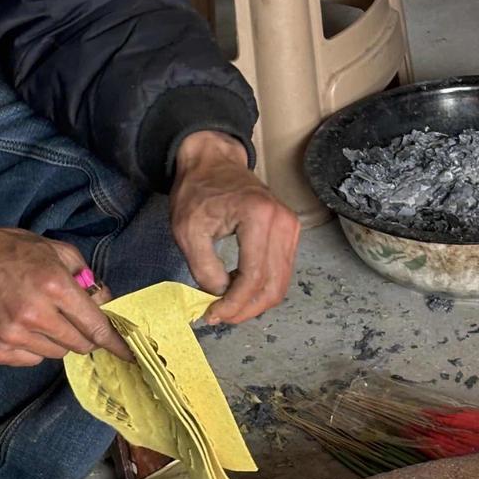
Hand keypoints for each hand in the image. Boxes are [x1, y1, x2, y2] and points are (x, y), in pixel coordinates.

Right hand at [0, 212, 127, 366]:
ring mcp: (13, 336)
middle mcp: (35, 315)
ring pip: (56, 354)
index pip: (96, 326)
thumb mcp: (50, 248)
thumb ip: (83, 275)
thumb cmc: (2, 249)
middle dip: (83, 335)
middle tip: (70, 318)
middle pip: (79, 345)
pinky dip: (33, 347)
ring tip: (38, 315)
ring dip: (56, 339)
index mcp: (53, 286)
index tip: (128, 353)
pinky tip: (19, 325)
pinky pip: (31, 359)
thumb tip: (104, 302)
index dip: (115, 342)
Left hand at [169, 131, 299, 322]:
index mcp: (258, 217)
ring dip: (254, 301)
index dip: (234, 304)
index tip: (213, 314)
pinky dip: (261, 287)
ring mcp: (291, 227)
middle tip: (220, 316)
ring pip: (280, 283)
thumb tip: (220, 296)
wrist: (213, 162)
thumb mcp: (188, 231)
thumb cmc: (198, 191)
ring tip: (226, 303)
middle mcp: (282, 222)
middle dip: (246, 309)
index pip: (253, 277)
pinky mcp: (290, 232)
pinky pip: (281, 271)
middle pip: (273, 285)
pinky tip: (237, 286)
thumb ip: (204, 268)